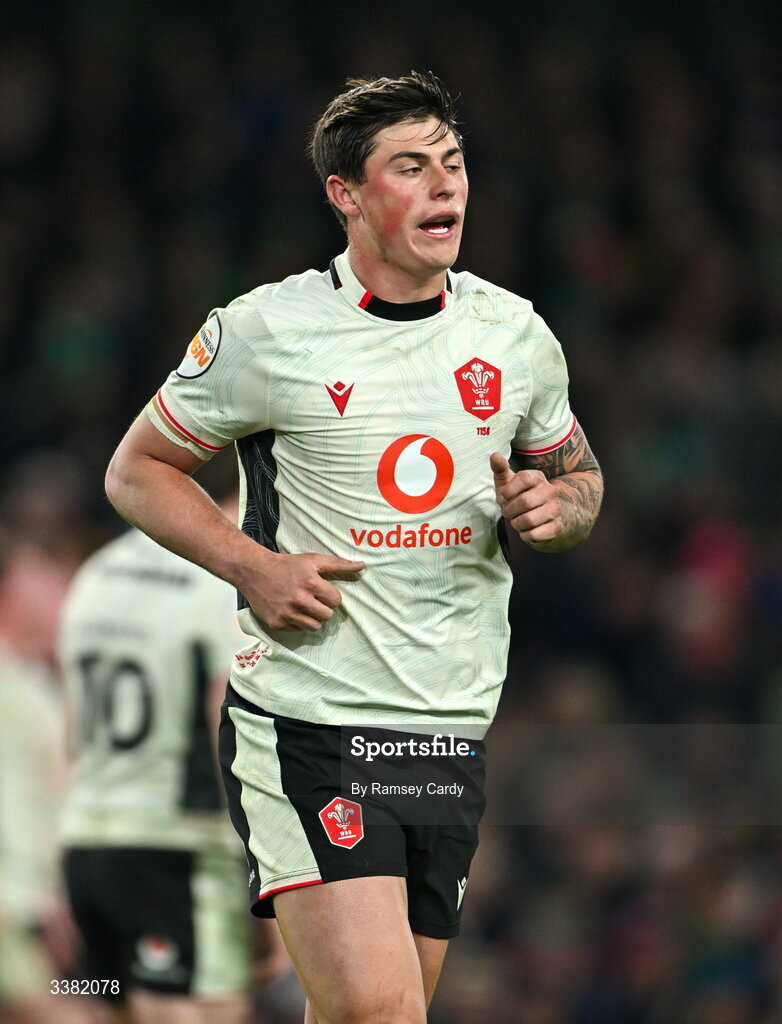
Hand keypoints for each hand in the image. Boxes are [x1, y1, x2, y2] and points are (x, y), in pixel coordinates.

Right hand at [246, 552, 364, 631]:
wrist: (254, 571)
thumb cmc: (288, 564)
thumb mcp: (313, 560)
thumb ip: (339, 564)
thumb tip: (363, 565)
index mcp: (311, 583)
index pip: (336, 601)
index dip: (330, 595)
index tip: (321, 590)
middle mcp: (299, 600)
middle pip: (328, 616)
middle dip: (323, 608)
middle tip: (313, 599)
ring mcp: (287, 613)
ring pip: (315, 626)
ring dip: (313, 617)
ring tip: (304, 606)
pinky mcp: (277, 623)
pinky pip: (298, 630)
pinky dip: (297, 622)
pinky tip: (291, 610)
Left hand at [490, 452, 562, 545]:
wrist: (549, 515)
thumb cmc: (522, 496)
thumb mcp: (510, 482)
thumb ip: (501, 469)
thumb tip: (494, 455)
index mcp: (537, 477)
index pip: (523, 478)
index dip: (508, 491)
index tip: (502, 498)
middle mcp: (550, 491)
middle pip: (524, 502)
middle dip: (509, 510)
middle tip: (507, 512)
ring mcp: (555, 509)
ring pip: (528, 520)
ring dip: (516, 524)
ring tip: (517, 521)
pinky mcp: (557, 527)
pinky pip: (534, 534)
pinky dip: (525, 535)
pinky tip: (526, 530)